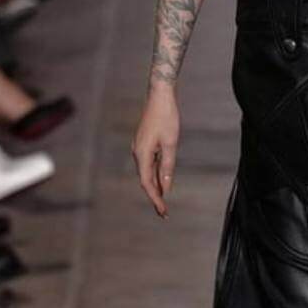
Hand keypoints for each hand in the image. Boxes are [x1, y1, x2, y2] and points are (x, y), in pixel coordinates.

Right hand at [131, 86, 179, 217]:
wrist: (160, 95)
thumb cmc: (167, 118)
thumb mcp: (171, 143)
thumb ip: (167, 166)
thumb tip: (166, 186)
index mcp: (142, 154)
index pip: (148, 183)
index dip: (155, 199)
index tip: (163, 212)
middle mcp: (137, 152)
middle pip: (145, 180)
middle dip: (155, 196)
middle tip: (164, 212)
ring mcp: (139, 147)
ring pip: (147, 171)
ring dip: (156, 185)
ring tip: (164, 200)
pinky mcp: (144, 143)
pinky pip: (149, 163)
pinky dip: (156, 173)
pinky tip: (163, 179)